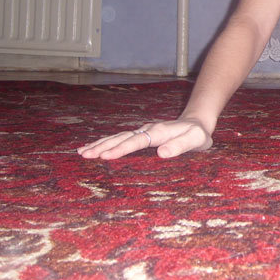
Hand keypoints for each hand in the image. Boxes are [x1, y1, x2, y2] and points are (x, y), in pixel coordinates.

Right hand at [77, 117, 212, 159]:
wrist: (197, 123)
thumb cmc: (197, 135)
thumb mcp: (195, 140)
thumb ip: (180, 145)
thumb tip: (161, 153)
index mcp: (159, 132)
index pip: (137, 141)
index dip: (121, 148)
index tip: (106, 156)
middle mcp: (147, 130)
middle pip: (122, 137)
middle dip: (103, 146)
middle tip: (84, 155)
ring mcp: (143, 132)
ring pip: (118, 137)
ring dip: (101, 144)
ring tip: (82, 152)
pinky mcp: (141, 136)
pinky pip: (121, 139)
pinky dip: (107, 143)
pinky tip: (94, 148)